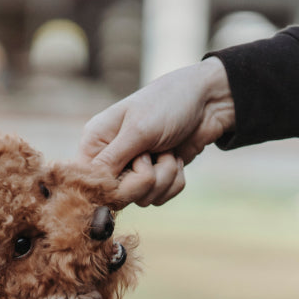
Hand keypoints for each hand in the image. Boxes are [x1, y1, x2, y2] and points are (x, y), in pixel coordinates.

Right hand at [78, 57, 235, 205]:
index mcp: (96, 142)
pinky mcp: (155, 177)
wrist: (210, 100)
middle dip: (146, 179)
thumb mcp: (138, 130)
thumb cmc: (168, 104)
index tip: (135, 167)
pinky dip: (175, 181)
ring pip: (142, 198)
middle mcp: (110, 158)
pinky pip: (160, 198)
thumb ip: (111, 159)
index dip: (110, 184)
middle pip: (118, 196)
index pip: (89, 180)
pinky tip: (177, 158)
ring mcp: (134, 169)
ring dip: (165, 177)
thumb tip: (89, 184)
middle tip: (155, 155)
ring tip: (169, 150)